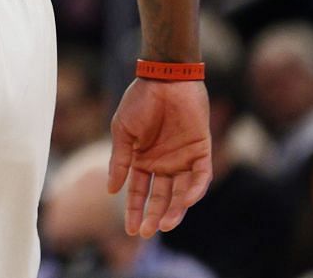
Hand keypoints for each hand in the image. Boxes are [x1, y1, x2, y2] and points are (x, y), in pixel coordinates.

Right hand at [107, 78, 211, 235]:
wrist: (163, 79)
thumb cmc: (138, 101)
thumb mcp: (122, 132)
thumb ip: (119, 160)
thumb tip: (111, 190)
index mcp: (143, 160)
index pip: (138, 191)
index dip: (133, 209)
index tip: (130, 228)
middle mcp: (164, 164)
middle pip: (160, 197)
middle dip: (153, 215)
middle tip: (146, 232)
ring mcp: (183, 159)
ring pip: (181, 193)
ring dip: (174, 210)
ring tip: (164, 224)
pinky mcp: (201, 151)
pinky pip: (201, 176)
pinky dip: (195, 190)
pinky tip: (186, 201)